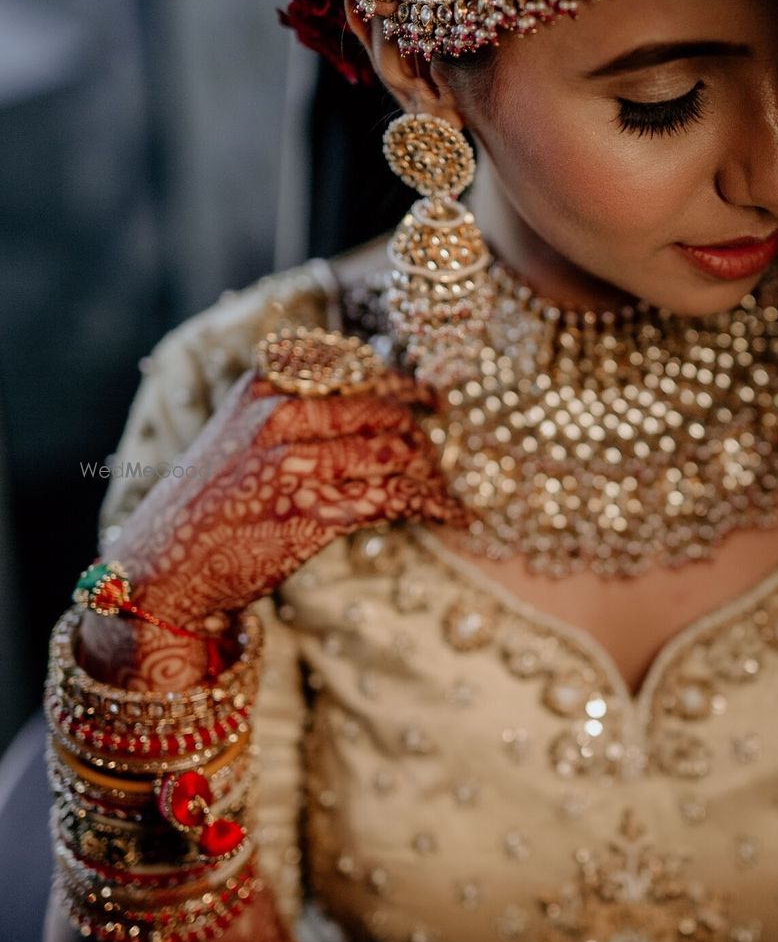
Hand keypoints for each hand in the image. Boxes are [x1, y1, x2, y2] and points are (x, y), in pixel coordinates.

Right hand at [79, 366, 467, 687]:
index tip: (431, 401)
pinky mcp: (313, 511)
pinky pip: (395, 497)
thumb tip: (367, 412)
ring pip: (396, 453)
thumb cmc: (203, 511)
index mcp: (264, 386)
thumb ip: (291, 416)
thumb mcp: (236, 438)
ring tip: (444, 491)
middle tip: (438, 461)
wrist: (160, 572)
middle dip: (422, 438)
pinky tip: (453, 515)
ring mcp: (297, 462)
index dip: (403, 386)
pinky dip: (434, 505)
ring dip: (432, 475)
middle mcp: (281, 414)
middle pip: (384, 411)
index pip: (355, 369)